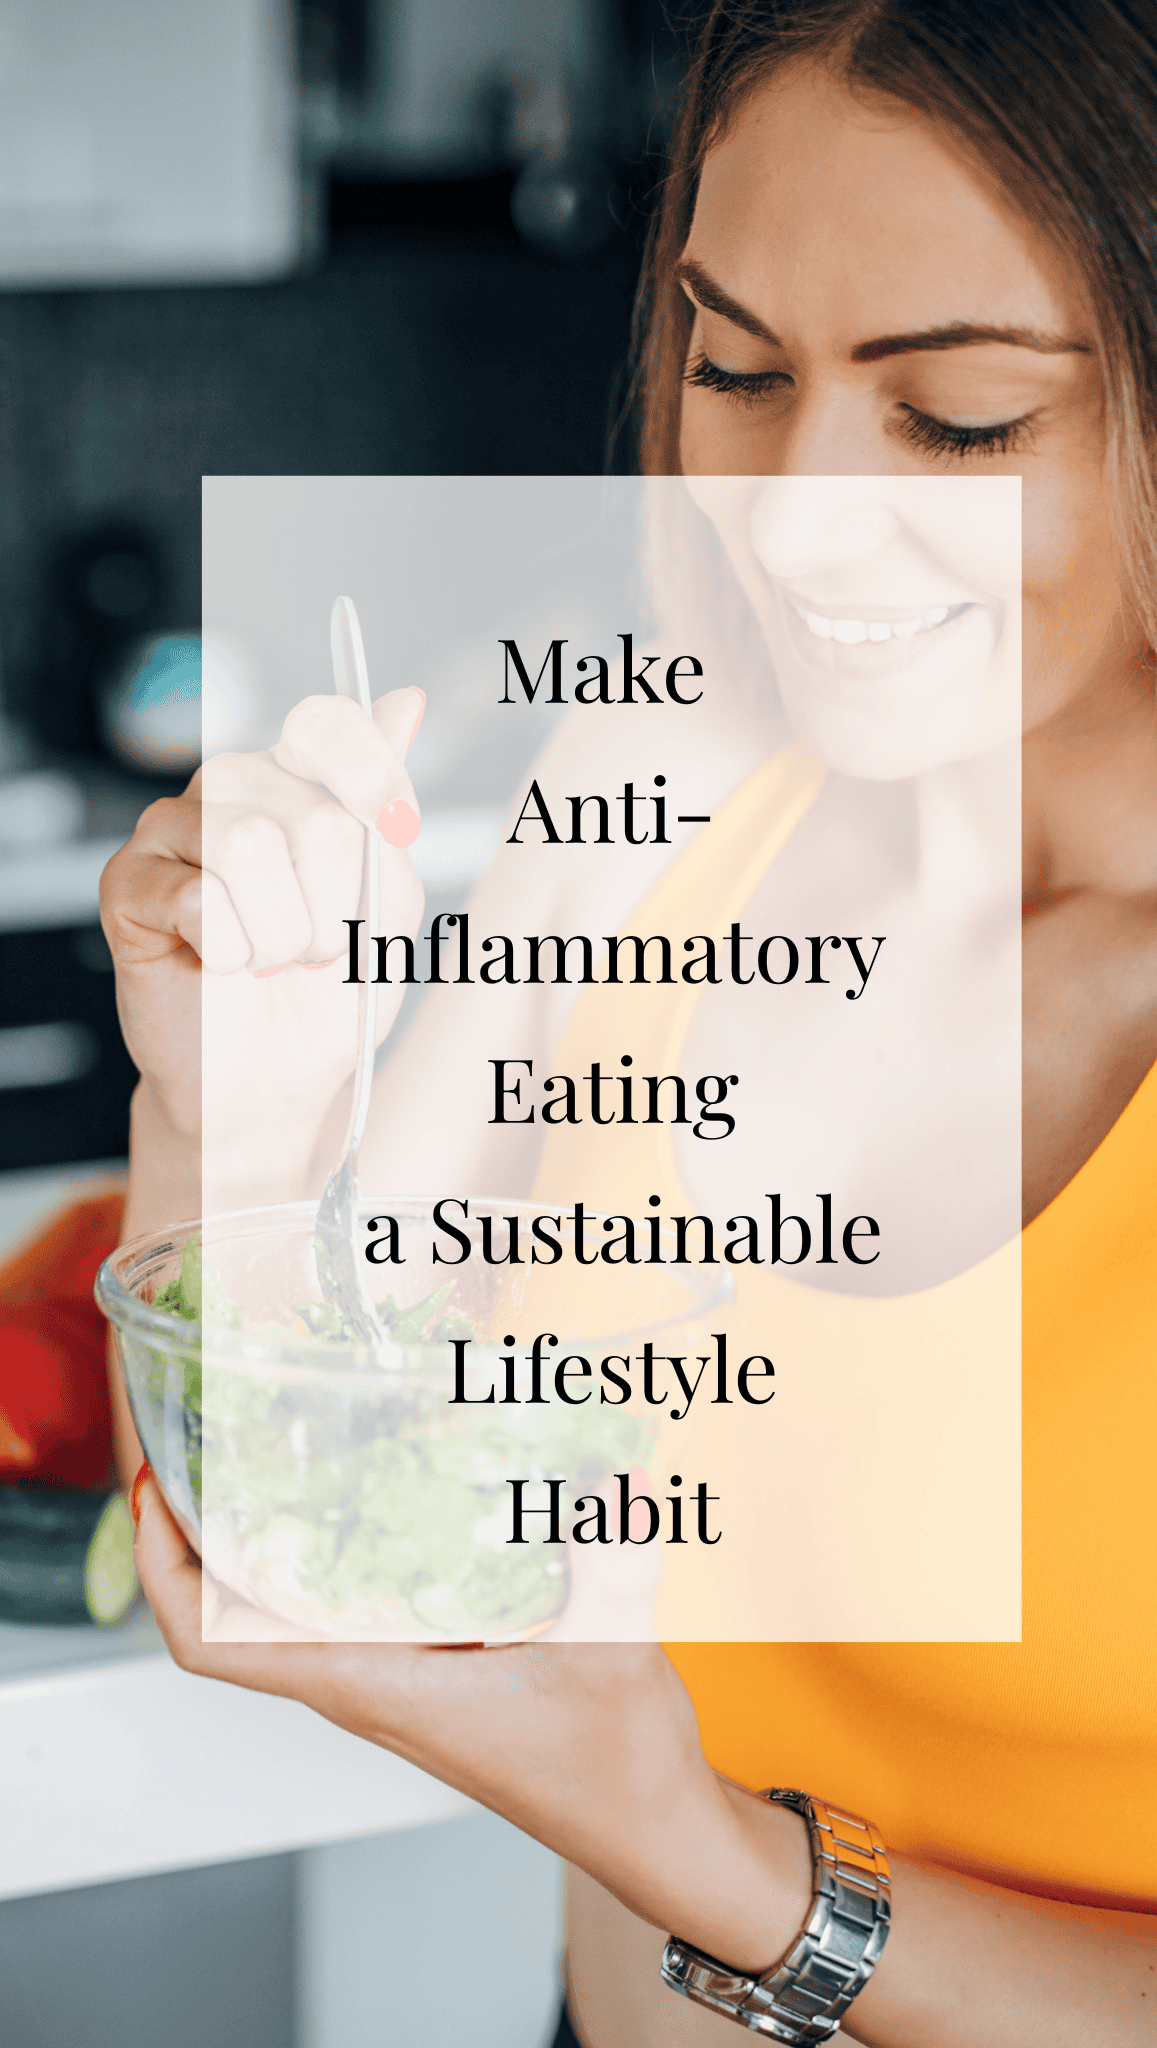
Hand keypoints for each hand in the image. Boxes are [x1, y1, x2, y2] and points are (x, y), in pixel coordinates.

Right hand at [101, 688, 425, 1207]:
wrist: (272, 1081)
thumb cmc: (328, 991)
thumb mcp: (389, 900)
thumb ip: (390, 807)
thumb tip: (406, 702)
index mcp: (298, 780)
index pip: (327, 725)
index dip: (368, 777)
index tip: (390, 834)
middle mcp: (232, 788)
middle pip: (313, 812)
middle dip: (335, 905)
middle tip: (315, 944)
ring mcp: (172, 830)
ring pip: (252, 847)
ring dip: (283, 933)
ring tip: (269, 956)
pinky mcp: (128, 882)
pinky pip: (201, 901)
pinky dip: (230, 952)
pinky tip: (219, 963)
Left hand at [131, 1471, 811, 1970]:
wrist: (656, 1835)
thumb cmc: (621, 1774)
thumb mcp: (615, 1656)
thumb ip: (612, 1561)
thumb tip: (617, 1476)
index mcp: (377, 1688)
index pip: (217, 1644)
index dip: (166, 1566)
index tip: (158, 1484)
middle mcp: (369, 1684)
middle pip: (234, 1613)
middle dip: (199, 1526)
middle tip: (202, 1430)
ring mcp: (398, 1679)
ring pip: (289, 1608)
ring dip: (260, 1535)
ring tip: (265, 1444)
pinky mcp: (433, 1670)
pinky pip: (351, 1604)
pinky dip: (334, 1548)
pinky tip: (373, 1486)